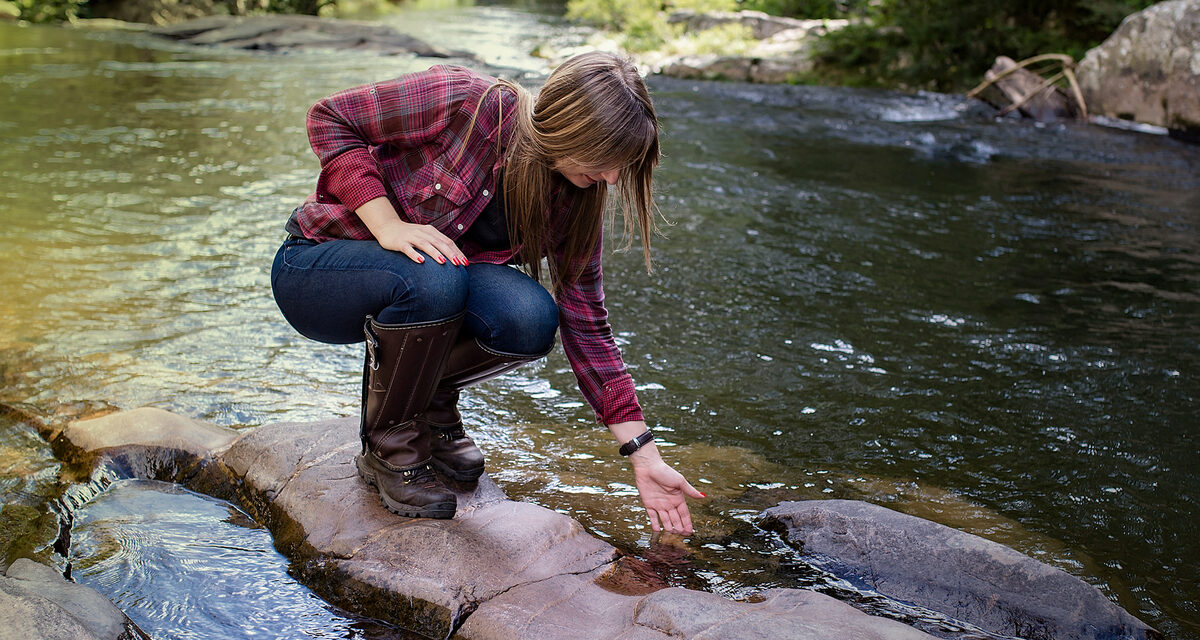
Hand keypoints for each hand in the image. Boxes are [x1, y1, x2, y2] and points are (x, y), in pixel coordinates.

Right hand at [353, 197, 467, 265]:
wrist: (387, 226)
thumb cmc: (409, 235)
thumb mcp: (425, 237)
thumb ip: (436, 245)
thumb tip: (452, 258)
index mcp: (431, 232)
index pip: (447, 242)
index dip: (457, 252)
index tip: (466, 263)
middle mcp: (423, 233)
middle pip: (439, 243)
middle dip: (450, 253)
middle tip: (459, 264)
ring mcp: (411, 237)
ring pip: (425, 245)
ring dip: (435, 253)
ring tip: (443, 262)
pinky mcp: (400, 242)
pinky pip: (408, 249)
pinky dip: (414, 254)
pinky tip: (421, 261)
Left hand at [630, 450, 704, 534]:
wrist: (648, 466)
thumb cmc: (665, 471)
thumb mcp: (679, 481)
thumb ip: (690, 490)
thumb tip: (703, 496)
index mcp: (678, 498)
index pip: (684, 513)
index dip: (687, 522)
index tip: (690, 531)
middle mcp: (669, 503)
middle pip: (675, 518)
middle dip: (679, 527)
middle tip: (681, 535)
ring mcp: (659, 504)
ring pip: (665, 519)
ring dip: (668, 527)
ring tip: (671, 533)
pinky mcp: (648, 504)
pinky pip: (652, 516)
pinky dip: (654, 523)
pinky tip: (658, 530)